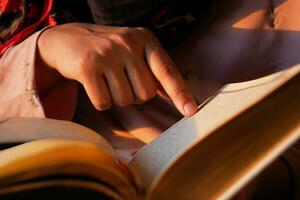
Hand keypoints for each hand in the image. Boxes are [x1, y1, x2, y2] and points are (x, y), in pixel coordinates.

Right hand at [37, 23, 196, 115]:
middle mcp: (128, 42)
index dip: (180, 93)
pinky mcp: (88, 66)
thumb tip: (178, 95)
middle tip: (119, 79)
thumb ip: (154, 71)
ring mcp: (107, 53)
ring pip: (125, 100)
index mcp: (144, 39)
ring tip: (105, 79)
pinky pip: (104, 103)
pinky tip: (93, 84)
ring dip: (116, 97)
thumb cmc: (107, 51)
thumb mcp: (133, 51)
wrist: (66, 40)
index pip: (167, 71)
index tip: (192, 111)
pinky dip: (100, 101)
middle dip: (134, 94)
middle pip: (146, 93)